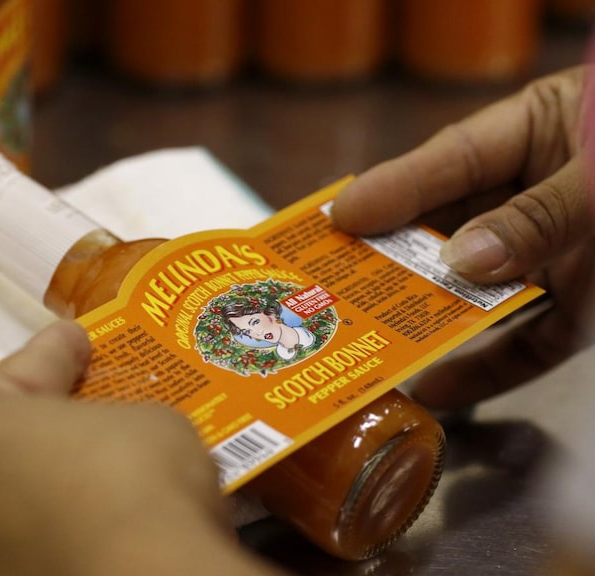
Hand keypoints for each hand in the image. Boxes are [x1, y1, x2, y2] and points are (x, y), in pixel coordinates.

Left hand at [0, 320, 272, 575]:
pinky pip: (25, 533)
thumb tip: (118, 428)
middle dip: (44, 414)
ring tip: (97, 459)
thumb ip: (114, 409)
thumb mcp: (143, 414)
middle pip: (2, 435)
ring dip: (45, 470)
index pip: (19, 371)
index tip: (80, 338)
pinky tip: (95, 509)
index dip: (57, 350)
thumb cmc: (133, 474)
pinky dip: (53, 516)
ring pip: (8, 490)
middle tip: (91, 398)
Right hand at [331, 66, 594, 410]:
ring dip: (427, 322)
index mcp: (535, 136)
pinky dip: (481, 371)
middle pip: (446, 232)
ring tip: (373, 344)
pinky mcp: (578, 315)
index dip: (391, 189)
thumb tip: (464, 259)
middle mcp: (532, 201)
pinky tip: (438, 389)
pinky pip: (520, 346)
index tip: (337, 217)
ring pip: (474, 294)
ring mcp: (553, 260)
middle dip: (392, 263)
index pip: (448, 163)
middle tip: (337, 288)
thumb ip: (543, 215)